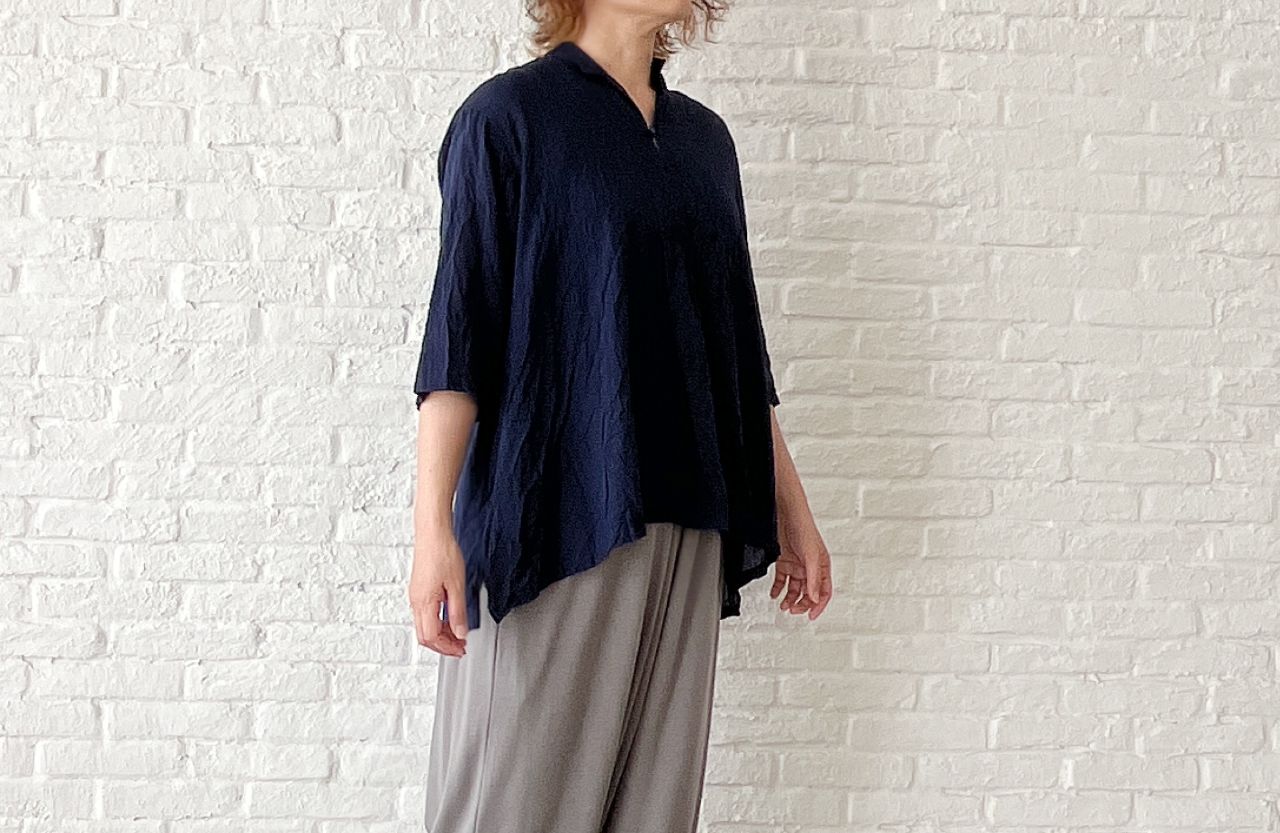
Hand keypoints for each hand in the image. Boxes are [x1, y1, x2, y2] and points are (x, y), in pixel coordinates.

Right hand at [409, 525, 468, 655]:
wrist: (432, 532)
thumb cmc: (442, 552)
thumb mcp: (456, 585)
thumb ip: (458, 612)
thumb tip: (460, 633)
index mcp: (424, 603)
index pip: (432, 637)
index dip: (447, 647)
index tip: (461, 649)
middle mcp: (416, 602)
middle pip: (425, 636)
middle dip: (443, 645)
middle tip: (460, 647)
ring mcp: (415, 596)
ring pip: (424, 626)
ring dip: (440, 635)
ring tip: (457, 635)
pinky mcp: (418, 589)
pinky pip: (424, 615)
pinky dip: (437, 623)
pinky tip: (449, 619)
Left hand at [769, 504, 832, 619]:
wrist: (787, 514)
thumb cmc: (804, 528)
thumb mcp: (811, 556)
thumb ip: (813, 578)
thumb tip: (815, 598)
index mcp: (821, 567)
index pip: (824, 592)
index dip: (819, 605)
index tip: (811, 616)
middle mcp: (810, 567)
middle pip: (809, 592)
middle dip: (802, 603)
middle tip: (793, 611)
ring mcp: (797, 565)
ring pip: (795, 588)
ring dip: (790, 598)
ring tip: (783, 605)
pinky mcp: (784, 561)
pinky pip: (782, 579)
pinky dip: (778, 588)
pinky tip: (774, 594)